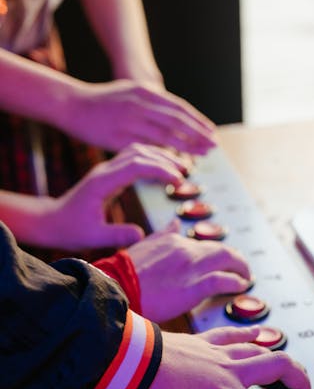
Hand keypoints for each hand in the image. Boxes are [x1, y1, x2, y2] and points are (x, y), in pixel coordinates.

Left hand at [40, 145, 186, 249]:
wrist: (52, 221)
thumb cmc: (70, 230)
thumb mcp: (93, 237)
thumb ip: (118, 236)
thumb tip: (143, 235)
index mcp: (102, 182)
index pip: (136, 165)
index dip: (160, 170)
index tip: (179, 181)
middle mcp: (105, 171)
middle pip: (139, 153)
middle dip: (165, 160)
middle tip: (186, 173)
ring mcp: (107, 170)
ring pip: (137, 151)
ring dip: (159, 157)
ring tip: (180, 169)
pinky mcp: (110, 174)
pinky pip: (134, 159)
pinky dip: (152, 161)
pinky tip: (164, 171)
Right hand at [66, 79, 216, 154]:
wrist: (73, 104)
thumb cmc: (105, 102)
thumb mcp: (132, 92)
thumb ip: (154, 103)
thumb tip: (177, 116)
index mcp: (146, 92)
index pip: (180, 108)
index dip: (198, 122)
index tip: (212, 133)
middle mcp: (140, 104)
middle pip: (177, 122)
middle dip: (199, 135)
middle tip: (215, 147)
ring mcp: (130, 121)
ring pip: (166, 137)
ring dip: (187, 148)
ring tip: (202, 156)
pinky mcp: (119, 137)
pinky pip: (147, 149)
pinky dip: (165, 156)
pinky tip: (176, 163)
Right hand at [126, 219, 251, 320]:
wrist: (115, 291)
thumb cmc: (124, 276)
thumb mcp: (143, 247)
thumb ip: (162, 235)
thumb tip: (175, 223)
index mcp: (173, 240)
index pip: (203, 244)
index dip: (217, 255)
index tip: (222, 263)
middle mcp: (186, 250)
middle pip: (222, 250)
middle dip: (237, 260)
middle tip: (243, 270)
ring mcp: (191, 268)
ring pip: (228, 260)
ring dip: (241, 269)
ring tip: (245, 279)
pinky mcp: (194, 287)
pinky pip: (223, 281)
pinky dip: (236, 283)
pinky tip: (240, 287)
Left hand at [134, 326, 313, 388]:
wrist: (131, 363)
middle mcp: (234, 373)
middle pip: (283, 369)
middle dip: (303, 383)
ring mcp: (221, 353)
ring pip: (264, 349)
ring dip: (283, 361)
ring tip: (289, 374)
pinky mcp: (206, 341)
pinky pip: (237, 334)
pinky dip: (253, 336)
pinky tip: (259, 336)